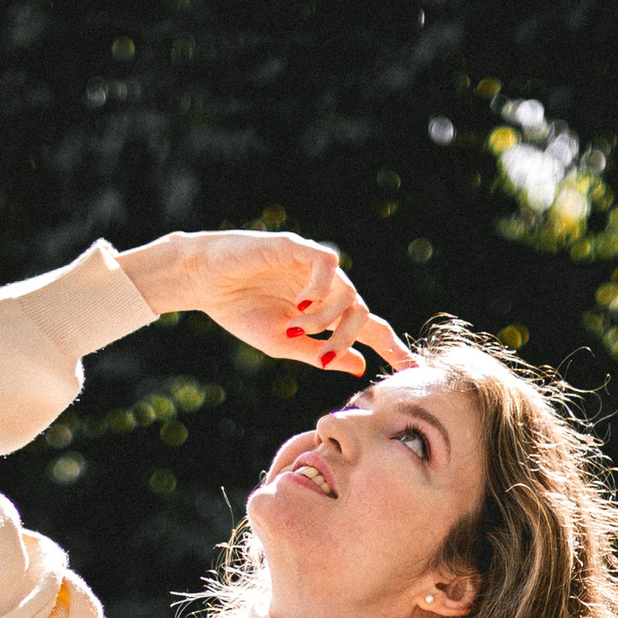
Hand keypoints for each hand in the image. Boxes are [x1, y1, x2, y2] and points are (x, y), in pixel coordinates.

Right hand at [119, 229, 409, 377]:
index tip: (412, 370)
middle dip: (347, 339)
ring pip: (347, 292)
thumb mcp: (283, 345)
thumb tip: (360, 367)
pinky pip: (327, 265)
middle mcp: (326, 289)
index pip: (368, 328)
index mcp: (325, 314)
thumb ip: (320, 354)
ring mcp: (314, 267)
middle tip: (322, 357)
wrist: (205, 282)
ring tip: (297, 331)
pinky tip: (301, 306)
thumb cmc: (241, 312)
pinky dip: (320, 290)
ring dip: (327, 320)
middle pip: (361, 313)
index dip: (391, 347)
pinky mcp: (298, 247)